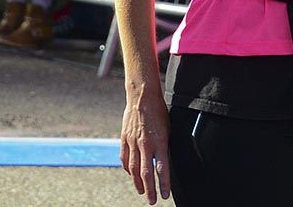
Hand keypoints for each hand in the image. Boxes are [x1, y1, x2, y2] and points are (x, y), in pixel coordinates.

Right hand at [120, 83, 171, 202]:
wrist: (142, 96)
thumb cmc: (159, 112)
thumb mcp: (168, 129)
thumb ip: (164, 146)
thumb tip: (163, 162)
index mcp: (159, 141)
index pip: (162, 168)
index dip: (163, 184)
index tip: (165, 195)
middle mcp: (146, 144)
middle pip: (146, 173)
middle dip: (150, 189)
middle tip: (152, 201)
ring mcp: (133, 142)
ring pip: (133, 169)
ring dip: (138, 183)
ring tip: (142, 192)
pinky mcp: (124, 139)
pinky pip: (125, 159)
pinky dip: (128, 169)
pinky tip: (131, 175)